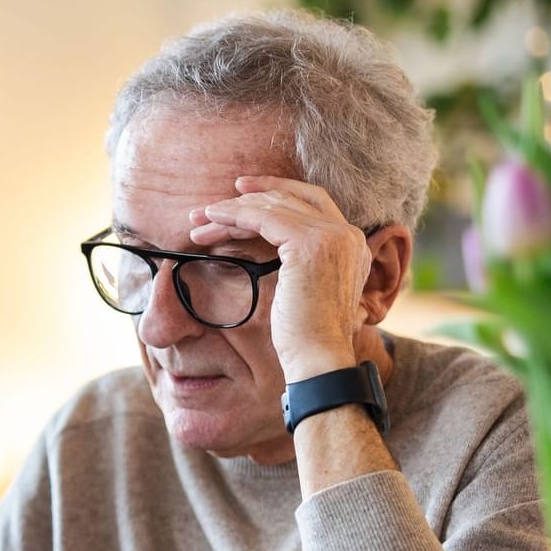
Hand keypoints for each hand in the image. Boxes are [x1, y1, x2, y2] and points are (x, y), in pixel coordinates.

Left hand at [192, 175, 372, 380]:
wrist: (318, 359)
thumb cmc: (306, 337)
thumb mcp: (307, 290)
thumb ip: (301, 265)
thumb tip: (273, 252)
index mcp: (352, 244)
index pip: (313, 201)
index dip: (278, 191)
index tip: (243, 191)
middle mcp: (347, 234)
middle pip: (291, 200)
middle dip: (247, 200)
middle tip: (210, 207)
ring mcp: (331, 236)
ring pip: (273, 207)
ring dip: (232, 211)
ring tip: (198, 219)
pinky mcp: (309, 244)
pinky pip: (263, 217)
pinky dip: (234, 216)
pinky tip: (211, 220)